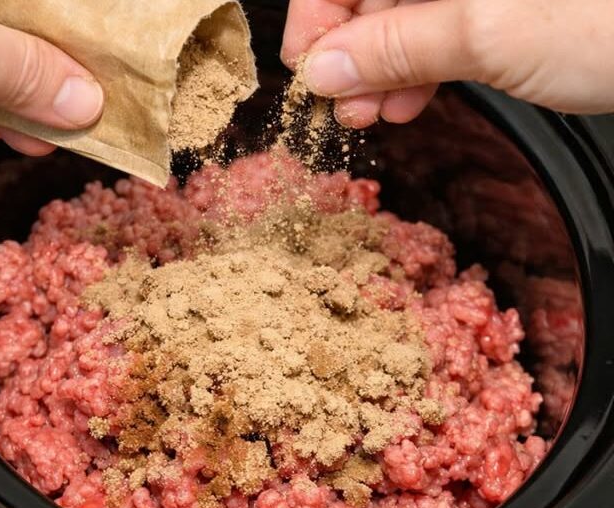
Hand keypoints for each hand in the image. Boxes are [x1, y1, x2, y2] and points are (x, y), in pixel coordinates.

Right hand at [282, 0, 613, 126]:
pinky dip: (418, 68)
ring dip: (381, 68)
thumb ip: (396, 45)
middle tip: (341, 103)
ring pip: (405, 16)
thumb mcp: (485, 33)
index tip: (306, 68)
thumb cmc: (609, 21)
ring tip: (374, 114)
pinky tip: (409, 100)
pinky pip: (440, 30)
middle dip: (350, 50)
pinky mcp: (500, 8)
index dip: (318, 15)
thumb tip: (323, 66)